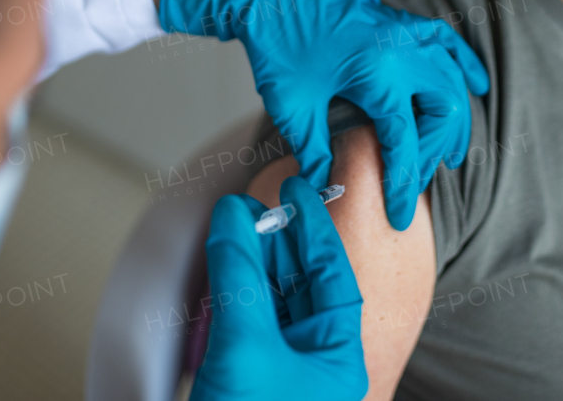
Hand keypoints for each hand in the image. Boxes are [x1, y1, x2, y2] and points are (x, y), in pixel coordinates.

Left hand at [158, 0, 488, 229]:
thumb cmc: (278, 48)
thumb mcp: (294, 109)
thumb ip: (316, 152)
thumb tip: (329, 188)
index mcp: (379, 74)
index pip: (406, 143)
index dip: (404, 185)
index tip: (399, 216)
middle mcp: (403, 51)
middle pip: (445, 112)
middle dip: (436, 153)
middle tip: (419, 179)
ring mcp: (406, 31)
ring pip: (453, 80)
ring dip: (454, 118)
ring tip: (450, 152)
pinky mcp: (400, 21)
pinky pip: (448, 44)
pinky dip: (465, 66)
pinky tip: (477, 85)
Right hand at [190, 178, 366, 400]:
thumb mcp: (244, 344)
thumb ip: (239, 274)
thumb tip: (231, 213)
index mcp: (339, 356)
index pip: (333, 273)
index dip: (313, 225)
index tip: (294, 188)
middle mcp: (317, 360)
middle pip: (301, 281)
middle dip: (274, 240)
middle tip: (247, 205)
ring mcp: (284, 368)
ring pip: (272, 298)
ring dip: (251, 261)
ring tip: (231, 226)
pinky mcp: (251, 375)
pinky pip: (249, 319)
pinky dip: (236, 288)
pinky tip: (223, 263)